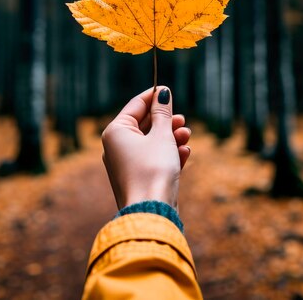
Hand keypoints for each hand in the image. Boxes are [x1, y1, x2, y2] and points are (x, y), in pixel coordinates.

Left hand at [102, 86, 191, 209]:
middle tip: (182, 119)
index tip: (169, 90)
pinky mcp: (138, 177)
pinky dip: (168, 153)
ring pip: (151, 141)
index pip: (136, 105)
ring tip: (186, 135)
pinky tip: (184, 152)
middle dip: (166, 121)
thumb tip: (162, 93)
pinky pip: (153, 158)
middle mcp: (116, 146)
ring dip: (170, 137)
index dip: (154, 97)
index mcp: (116, 131)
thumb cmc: (154, 169)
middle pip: (144, 124)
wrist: (152, 212)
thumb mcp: (161, 135)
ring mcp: (126, 163)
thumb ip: (162, 113)